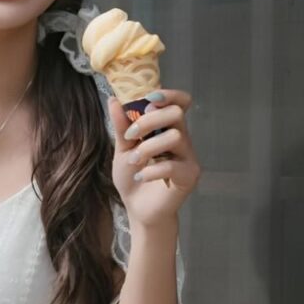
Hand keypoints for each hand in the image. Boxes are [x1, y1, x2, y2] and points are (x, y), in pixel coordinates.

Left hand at [108, 90, 200, 228]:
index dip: (170, 94)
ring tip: (134, 161)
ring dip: (147, 147)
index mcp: (167, 128)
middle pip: (176, 114)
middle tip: (130, 137)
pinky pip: (173, 165)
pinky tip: (141, 176)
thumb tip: (113, 99)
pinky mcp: (190, 176)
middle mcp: (182, 138)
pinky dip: (151, 170)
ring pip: (175, 137)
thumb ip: (122, 125)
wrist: (137, 208)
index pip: (180, 102)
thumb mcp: (123, 148)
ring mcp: (188, 157)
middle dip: (148, 121)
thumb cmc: (132, 176)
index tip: (149, 98)